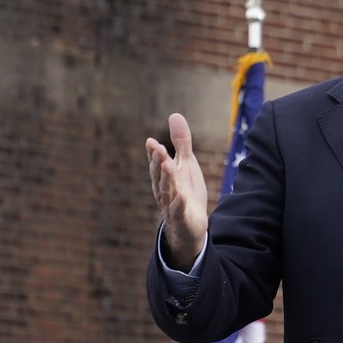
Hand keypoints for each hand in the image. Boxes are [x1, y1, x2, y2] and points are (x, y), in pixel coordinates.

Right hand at [146, 113, 208, 270]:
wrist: (190, 227)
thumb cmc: (185, 192)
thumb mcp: (186, 164)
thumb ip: (181, 142)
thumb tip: (174, 115)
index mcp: (164, 176)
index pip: (157, 163)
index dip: (154, 153)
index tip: (152, 141)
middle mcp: (164, 190)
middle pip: (160, 175)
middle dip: (158, 162)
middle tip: (158, 148)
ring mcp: (172, 205)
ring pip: (167, 191)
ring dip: (167, 178)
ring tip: (168, 164)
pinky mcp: (182, 218)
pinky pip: (179, 211)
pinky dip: (179, 204)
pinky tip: (182, 196)